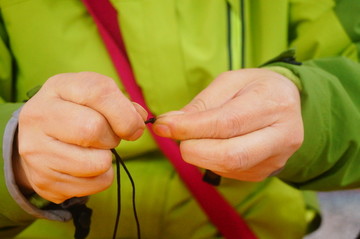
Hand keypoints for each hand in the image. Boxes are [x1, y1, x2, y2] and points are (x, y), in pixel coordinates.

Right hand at [16, 72, 146, 202]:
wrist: (37, 138)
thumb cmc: (76, 112)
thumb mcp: (94, 97)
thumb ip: (122, 104)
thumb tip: (139, 119)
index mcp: (58, 87)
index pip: (98, 92)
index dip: (125, 113)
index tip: (135, 127)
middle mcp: (39, 115)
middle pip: (93, 129)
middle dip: (113, 138)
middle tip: (109, 138)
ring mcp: (36, 150)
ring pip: (96, 163)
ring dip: (106, 160)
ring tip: (94, 151)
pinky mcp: (42, 180)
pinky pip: (92, 186)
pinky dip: (99, 178)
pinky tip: (85, 167)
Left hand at [153, 68, 302, 180]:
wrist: (286, 102)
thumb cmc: (254, 87)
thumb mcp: (229, 82)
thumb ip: (201, 104)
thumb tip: (169, 123)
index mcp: (273, 103)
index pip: (227, 123)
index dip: (191, 128)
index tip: (162, 125)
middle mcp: (282, 135)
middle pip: (230, 155)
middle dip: (193, 149)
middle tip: (176, 136)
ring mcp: (276, 158)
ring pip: (228, 167)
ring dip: (200, 155)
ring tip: (195, 136)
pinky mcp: (265, 172)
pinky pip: (230, 172)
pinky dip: (211, 160)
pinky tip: (212, 145)